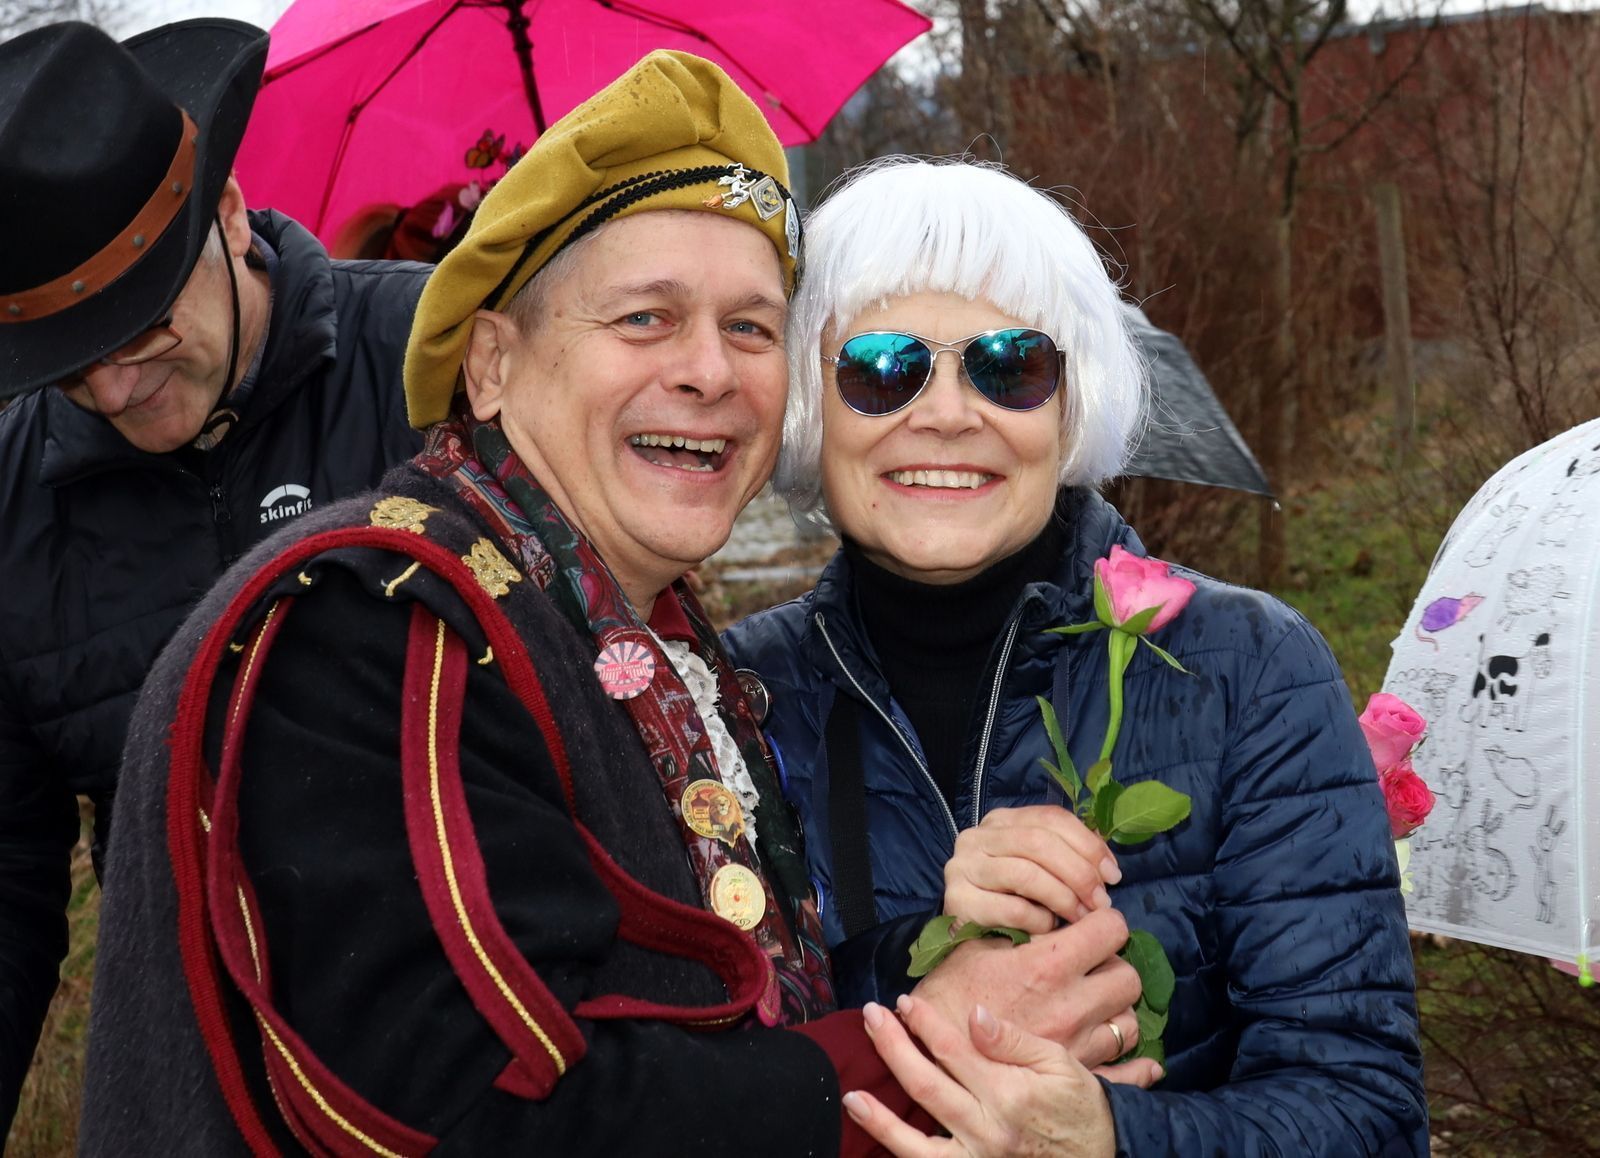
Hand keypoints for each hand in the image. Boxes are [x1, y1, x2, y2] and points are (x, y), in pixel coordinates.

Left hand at [846, 996, 1158, 1155]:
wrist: (1102, 1156)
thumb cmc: (1079, 1104)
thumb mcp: (1059, 1062)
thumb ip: (1013, 1040)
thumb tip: (975, 1014)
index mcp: (1010, 1093)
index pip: (953, 1051)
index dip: (924, 1024)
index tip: (903, 1002)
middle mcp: (988, 1129)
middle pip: (926, 1085)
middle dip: (893, 1048)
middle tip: (870, 1017)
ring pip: (917, 1142)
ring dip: (881, 1119)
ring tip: (851, 1096)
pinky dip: (900, 1152)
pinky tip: (878, 1138)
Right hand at [909, 908, 1139, 1067]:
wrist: (929, 1058)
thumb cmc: (947, 998)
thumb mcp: (975, 948)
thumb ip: (1019, 927)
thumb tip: (1049, 914)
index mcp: (1048, 966)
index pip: (1110, 929)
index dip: (1104, 922)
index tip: (1091, 927)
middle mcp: (1071, 1007)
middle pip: (1128, 977)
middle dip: (1114, 967)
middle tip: (1092, 968)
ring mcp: (1078, 1048)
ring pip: (1129, 1024)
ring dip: (1115, 1012)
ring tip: (1093, 1007)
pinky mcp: (1077, 1081)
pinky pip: (1126, 1074)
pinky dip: (1132, 1064)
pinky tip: (1135, 1061)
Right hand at [944, 806, 1120, 932]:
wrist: (967, 945)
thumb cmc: (1012, 902)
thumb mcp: (1039, 871)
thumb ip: (1069, 857)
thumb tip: (1107, 866)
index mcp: (1000, 821)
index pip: (1051, 818)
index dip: (1088, 844)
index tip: (1113, 875)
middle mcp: (976, 837)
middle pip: (1039, 842)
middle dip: (1079, 873)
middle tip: (1101, 902)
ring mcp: (962, 867)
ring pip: (1026, 874)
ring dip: (1064, 897)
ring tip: (1082, 918)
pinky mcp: (958, 901)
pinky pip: (1012, 908)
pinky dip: (1039, 920)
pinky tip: (1048, 930)